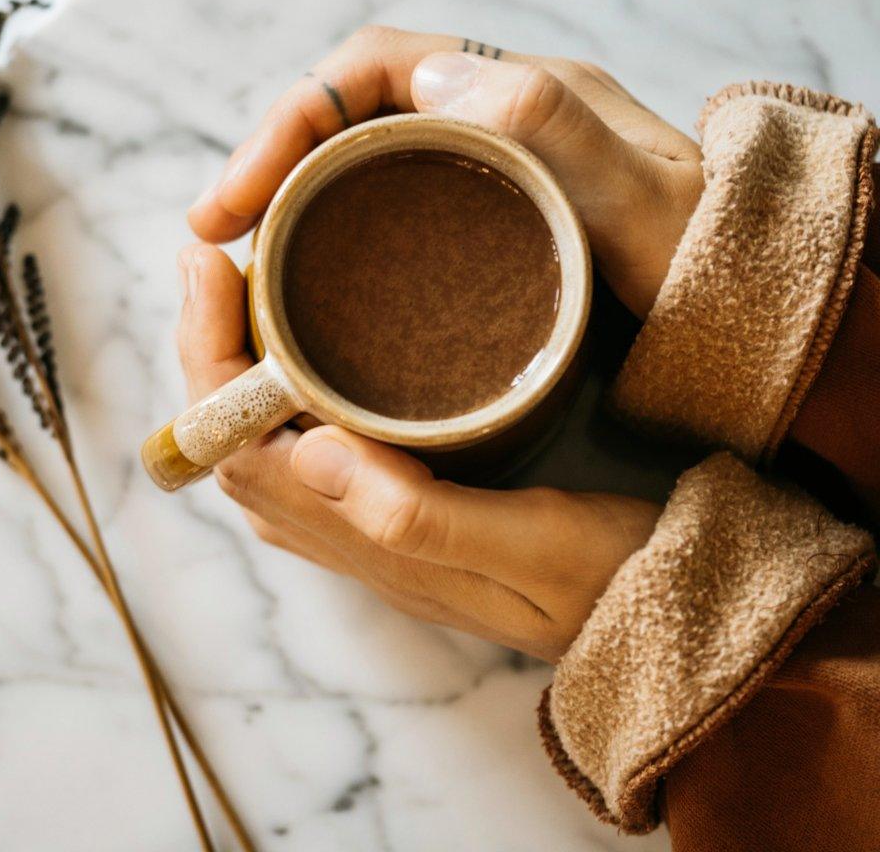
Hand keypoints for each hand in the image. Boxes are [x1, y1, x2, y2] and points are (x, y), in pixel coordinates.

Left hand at [177, 243, 659, 660]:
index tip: (208, 264)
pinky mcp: (402, 513)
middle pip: (232, 440)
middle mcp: (352, 540)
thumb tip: (309, 449)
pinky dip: (281, 392)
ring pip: (265, 445)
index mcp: (371, 540)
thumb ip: (421, 516)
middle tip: (217, 260)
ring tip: (249, 289)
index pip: (238, 445)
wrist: (677, 624)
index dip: (207, 353)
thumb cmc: (617, 579)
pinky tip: (306, 351)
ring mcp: (372, 530)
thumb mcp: (536, 545)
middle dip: (208, 348)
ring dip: (238, 369)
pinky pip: (306, 452)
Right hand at [189, 26, 702, 317]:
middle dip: (263, 169)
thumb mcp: (643, 191)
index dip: (285, 119)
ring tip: (237, 273)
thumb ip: (559, 128)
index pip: (365, 73)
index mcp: (507, 90)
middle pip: (341, 123)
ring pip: (351, 174)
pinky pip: (378, 224)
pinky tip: (303, 296)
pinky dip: (326, 250)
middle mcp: (480, 123)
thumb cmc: (696, 250)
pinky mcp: (470, 235)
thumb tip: (432, 78)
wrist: (738, 299)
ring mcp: (471, 181)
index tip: (233, 194)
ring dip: (284, 212)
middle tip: (210, 239)